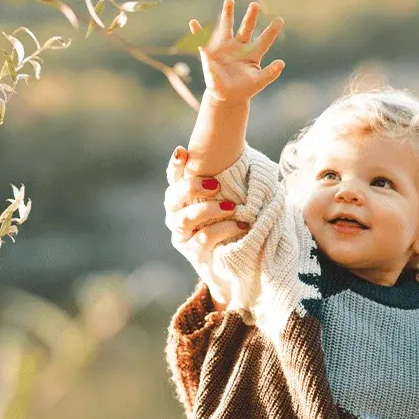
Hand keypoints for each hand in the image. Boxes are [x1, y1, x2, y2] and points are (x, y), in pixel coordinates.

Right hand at [165, 146, 246, 306]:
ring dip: (209, 210)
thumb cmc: (234, 225)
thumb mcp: (232, 200)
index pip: (175, 177)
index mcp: (184, 197)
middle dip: (192, 187)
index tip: (182, 151)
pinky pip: (203, 238)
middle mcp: (176, 213)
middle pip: (174, 196)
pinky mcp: (191, 252)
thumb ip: (231, 182)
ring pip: (186, 218)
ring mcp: (181, 234)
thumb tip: (244, 152)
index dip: (175, 165)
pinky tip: (241, 226)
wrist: (235, 268)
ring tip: (232, 207)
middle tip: (217, 184)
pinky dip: (224, 230)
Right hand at [191, 0, 284, 104]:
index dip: (272, 30)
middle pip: (246, 28)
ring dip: (227, 15)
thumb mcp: (259, 81)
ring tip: (229, 0)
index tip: (280, 20)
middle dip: (250, 16)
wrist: (227, 97)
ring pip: (227, 28)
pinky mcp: (211, 54)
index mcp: (253, 54)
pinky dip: (198, 32)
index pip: (264, 40)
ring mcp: (225, 48)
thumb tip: (282, 63)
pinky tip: (194, 22)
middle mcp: (240, 47)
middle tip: (255, 4)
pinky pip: (203, 42)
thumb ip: (271, 73)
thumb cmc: (245, 88)